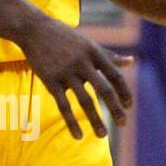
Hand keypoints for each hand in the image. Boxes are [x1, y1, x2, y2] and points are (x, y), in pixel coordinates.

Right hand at [17, 14, 132, 138]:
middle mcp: (82, 62)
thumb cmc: (64, 37)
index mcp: (94, 52)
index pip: (115, 75)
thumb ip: (109, 56)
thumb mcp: (89, 44)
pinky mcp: (50, 80)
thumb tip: (131, 61)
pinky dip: (71, 122)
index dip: (124, 92)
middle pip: (104, 89)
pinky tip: (78, 135)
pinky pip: (63, 105)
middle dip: (115, 108)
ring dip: (95, 120)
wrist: (34, 29)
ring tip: (102, 135)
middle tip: (123, 124)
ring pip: (85, 100)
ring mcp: (66, 72)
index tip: (128, 107)